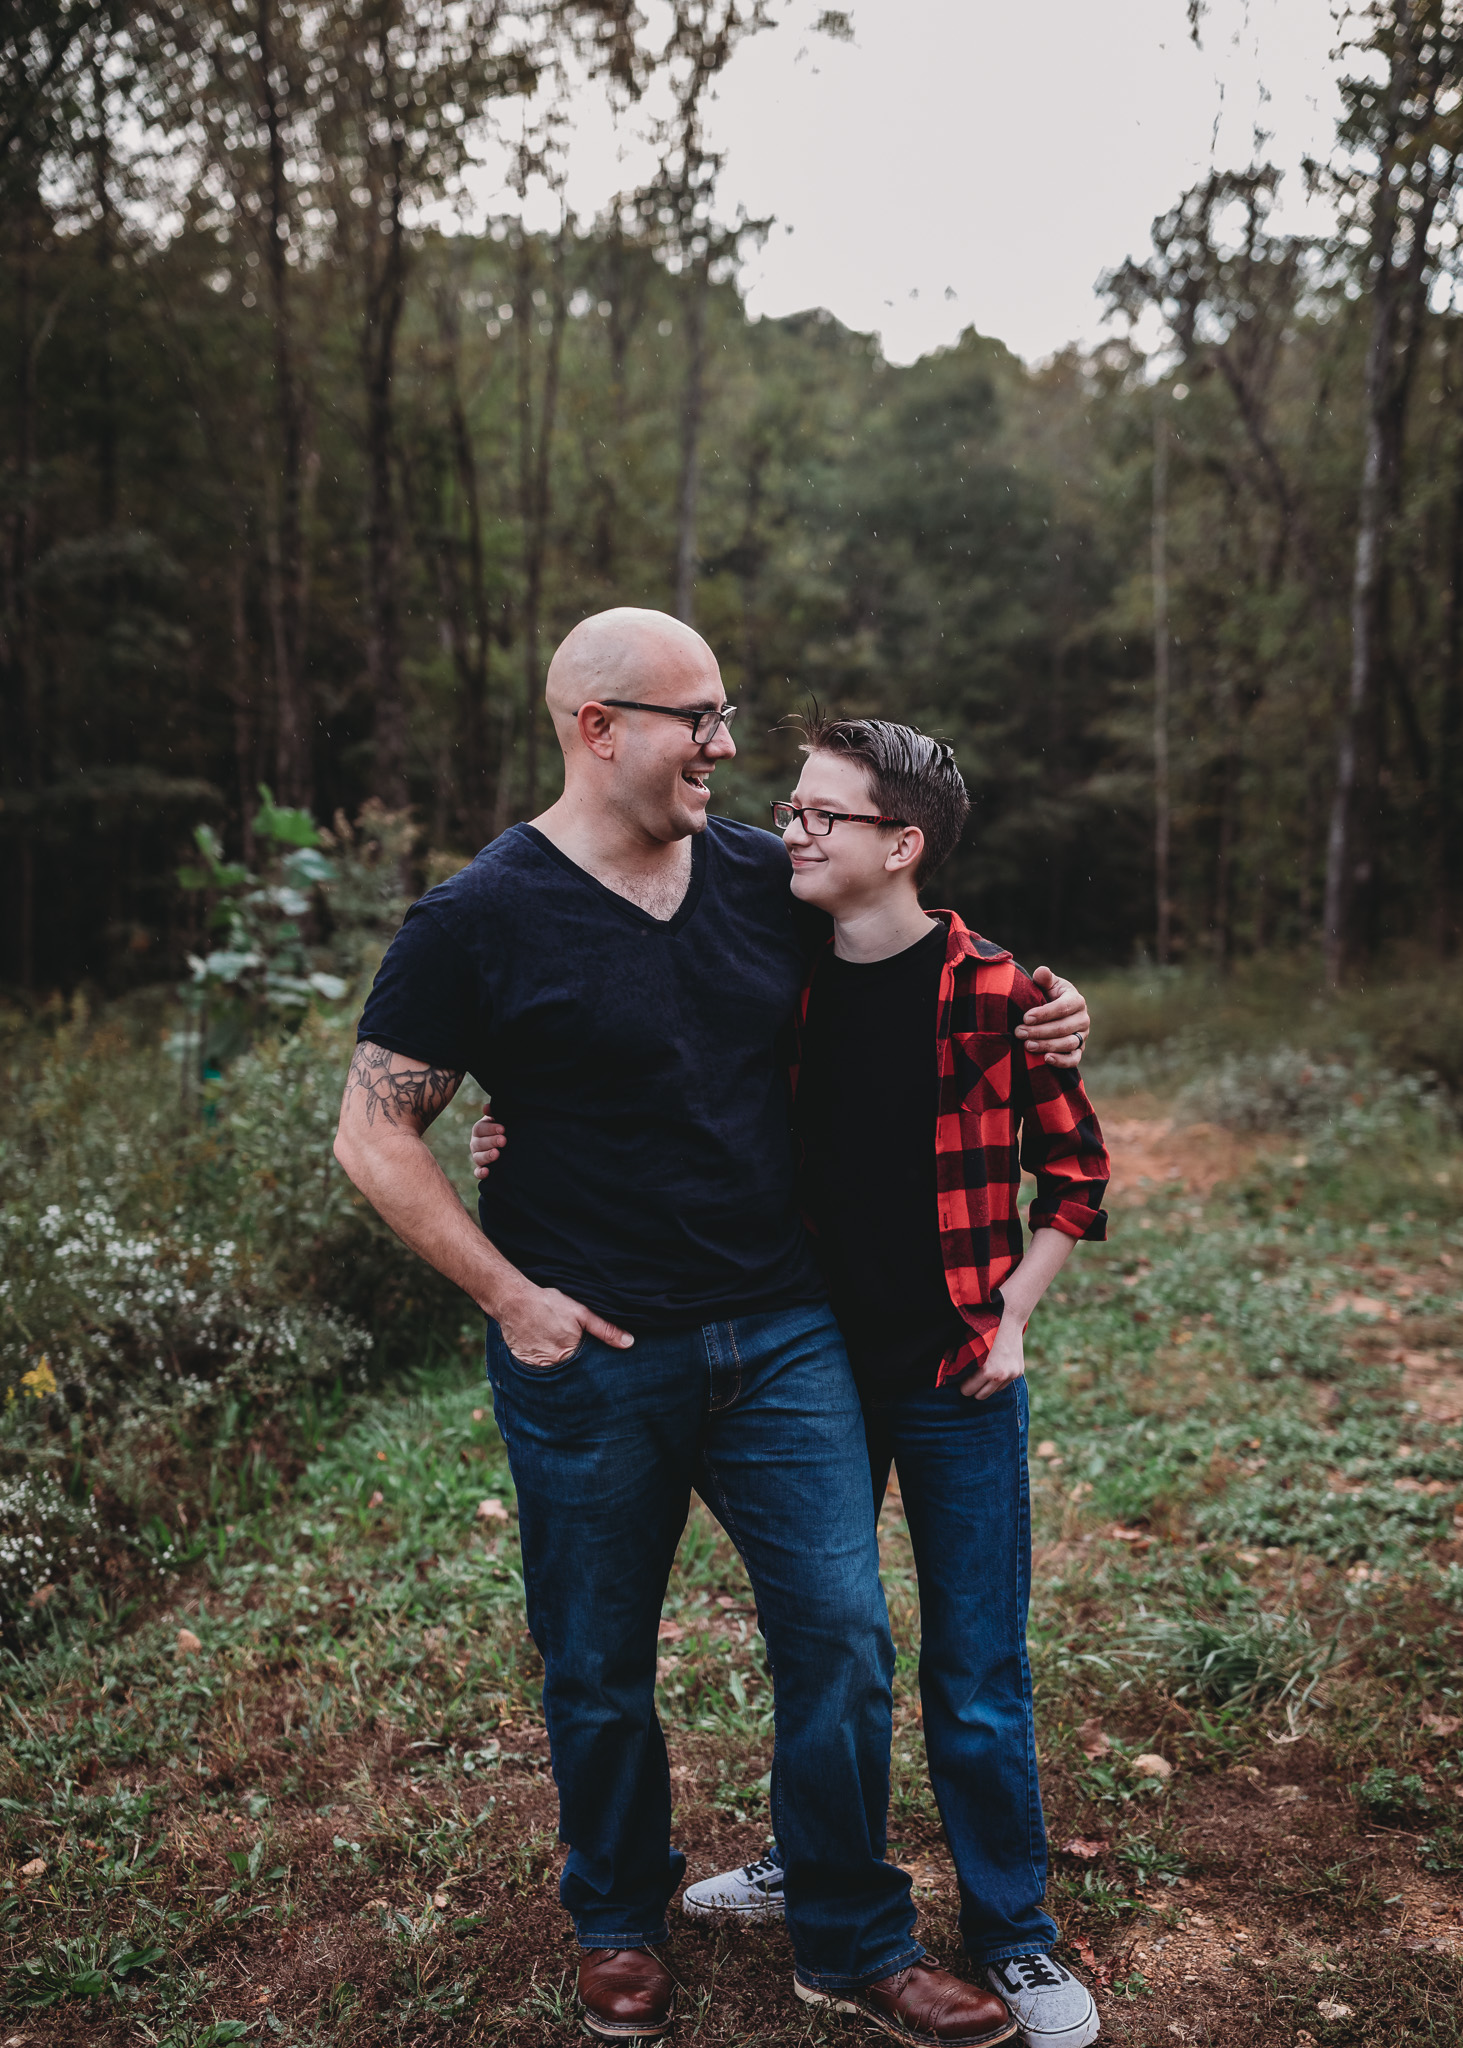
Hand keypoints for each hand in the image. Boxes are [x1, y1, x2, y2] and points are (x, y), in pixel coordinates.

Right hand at [470, 1104, 506, 1180]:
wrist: (508, 1141)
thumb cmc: (503, 1128)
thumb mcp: (499, 1118)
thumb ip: (494, 1113)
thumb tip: (487, 1107)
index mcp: (479, 1130)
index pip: (480, 1129)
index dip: (490, 1129)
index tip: (503, 1129)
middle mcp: (476, 1143)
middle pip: (479, 1143)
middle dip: (491, 1141)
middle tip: (503, 1140)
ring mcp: (478, 1156)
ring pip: (477, 1157)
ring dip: (486, 1156)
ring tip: (497, 1154)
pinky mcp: (482, 1169)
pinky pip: (477, 1172)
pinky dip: (481, 1173)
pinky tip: (487, 1172)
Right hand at [496, 1282, 632, 1367]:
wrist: (514, 1300)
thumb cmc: (549, 1304)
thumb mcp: (581, 1313)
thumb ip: (605, 1329)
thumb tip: (629, 1342)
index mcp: (569, 1355)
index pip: (586, 1370)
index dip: (591, 1368)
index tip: (594, 1367)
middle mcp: (552, 1366)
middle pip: (570, 1374)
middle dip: (575, 1371)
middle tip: (575, 1358)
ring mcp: (535, 1367)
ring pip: (553, 1374)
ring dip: (558, 1369)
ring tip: (557, 1352)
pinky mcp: (523, 1365)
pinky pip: (537, 1371)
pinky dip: (542, 1365)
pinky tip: (543, 1351)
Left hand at [959, 1311, 1024, 1399]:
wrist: (1008, 1319)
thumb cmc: (983, 1331)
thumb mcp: (969, 1348)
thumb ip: (962, 1365)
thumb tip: (950, 1379)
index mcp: (987, 1370)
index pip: (968, 1390)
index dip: (962, 1384)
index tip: (961, 1377)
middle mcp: (1001, 1375)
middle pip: (980, 1396)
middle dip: (974, 1388)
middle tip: (970, 1378)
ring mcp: (1011, 1374)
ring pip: (993, 1392)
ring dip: (986, 1385)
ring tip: (983, 1372)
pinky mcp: (1019, 1372)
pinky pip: (1003, 1385)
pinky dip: (998, 1381)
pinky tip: (994, 1368)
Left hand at [1015, 966, 1089, 1067]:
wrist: (1053, 1014)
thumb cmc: (1047, 996)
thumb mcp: (1047, 985)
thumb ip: (1044, 979)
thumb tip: (1042, 971)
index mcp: (1076, 1000)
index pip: (1062, 1008)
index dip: (1044, 1013)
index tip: (1026, 1017)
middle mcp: (1083, 1018)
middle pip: (1063, 1027)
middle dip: (1039, 1031)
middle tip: (1019, 1032)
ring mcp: (1082, 1035)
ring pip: (1068, 1043)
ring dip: (1047, 1045)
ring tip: (1027, 1045)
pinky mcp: (1079, 1050)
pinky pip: (1074, 1059)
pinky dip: (1062, 1061)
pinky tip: (1046, 1059)